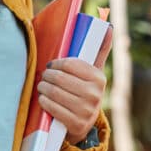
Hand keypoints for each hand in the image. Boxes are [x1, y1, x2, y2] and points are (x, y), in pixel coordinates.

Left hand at [37, 28, 112, 144]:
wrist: (83, 123)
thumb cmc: (85, 89)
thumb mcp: (93, 71)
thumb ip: (100, 49)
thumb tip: (108, 26)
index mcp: (99, 78)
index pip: (69, 64)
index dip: (56, 63)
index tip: (52, 64)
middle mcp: (95, 94)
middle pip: (59, 78)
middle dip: (47, 75)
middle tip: (44, 76)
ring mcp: (86, 111)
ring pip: (53, 92)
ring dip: (42, 87)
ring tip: (42, 85)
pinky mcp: (76, 125)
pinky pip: (52, 107)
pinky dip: (44, 101)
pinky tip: (44, 98)